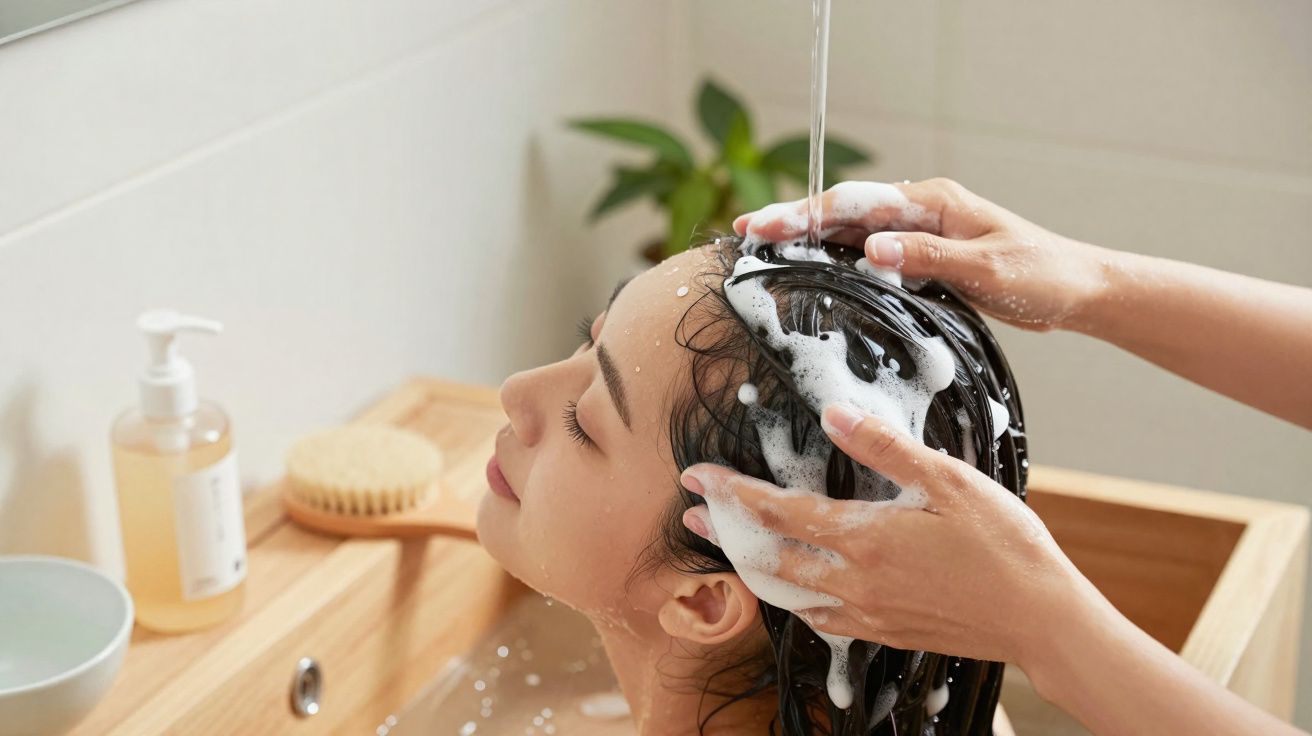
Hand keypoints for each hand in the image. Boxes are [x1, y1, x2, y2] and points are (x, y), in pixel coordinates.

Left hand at [679, 402, 1100, 668]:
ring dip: (755, 569)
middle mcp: (855, 582)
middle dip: (727, 534)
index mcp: (866, 539)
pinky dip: (798, 601)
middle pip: (770, 558)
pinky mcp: (887, 633)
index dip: (733, 493)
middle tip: (691, 518)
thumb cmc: (1005, 544)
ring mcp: (869, 614)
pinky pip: (824, 620)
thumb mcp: (949, 481)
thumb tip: (835, 413)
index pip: (780, 511)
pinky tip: (797, 593)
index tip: (696, 477)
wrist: (1043, 619)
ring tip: (731, 551)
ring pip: (791, 594)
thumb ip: (886, 449)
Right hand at [734, 179, 1110, 330]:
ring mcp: (918, 234)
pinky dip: (834, 259)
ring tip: (762, 248)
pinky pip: (867, 255)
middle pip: (844, 212)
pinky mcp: (920, 258)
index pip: (856, 204)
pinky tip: (809, 270)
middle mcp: (919, 211)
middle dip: (793, 221)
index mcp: (933, 202)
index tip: (765, 226)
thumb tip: (872, 249)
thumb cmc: (1039, 274)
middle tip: (744, 233)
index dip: (806, 215)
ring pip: (850, 232)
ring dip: (808, 240)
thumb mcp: (987, 268)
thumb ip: (928, 258)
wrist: (1073, 290)